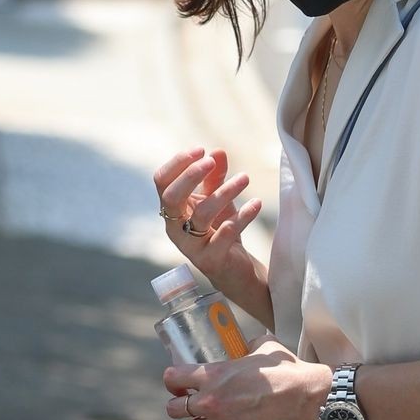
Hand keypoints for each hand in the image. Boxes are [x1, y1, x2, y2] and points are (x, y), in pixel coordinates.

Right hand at [154, 144, 263, 296]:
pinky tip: (257, 204)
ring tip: (245, 178)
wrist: (235, 269)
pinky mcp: (212, 260)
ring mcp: (191, 246)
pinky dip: (242, 216)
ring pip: (201, 214)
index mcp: (172, 210)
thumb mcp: (217, 199)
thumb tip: (219, 151)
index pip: (162, 181)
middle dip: (189, 175)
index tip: (201, 150)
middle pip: (171, 197)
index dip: (178, 163)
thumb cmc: (220, 230)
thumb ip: (215, 177)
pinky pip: (225, 234)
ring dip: (224, 192)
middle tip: (210, 161)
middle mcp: (175, 228)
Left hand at [164, 339, 333, 419]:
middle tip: (193, 404)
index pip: (172, 378)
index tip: (180, 384)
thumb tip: (246, 347)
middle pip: (173, 409)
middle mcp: (212, 402)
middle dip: (180, 405)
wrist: (308, 400)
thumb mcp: (264, 348)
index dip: (173, 381)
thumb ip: (248, 347)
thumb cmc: (288, 372)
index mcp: (214, 375)